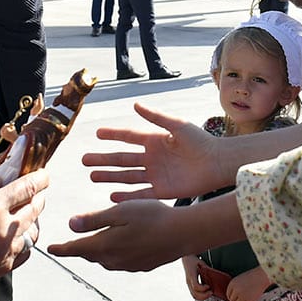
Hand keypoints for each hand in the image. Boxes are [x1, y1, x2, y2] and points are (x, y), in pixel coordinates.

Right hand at [0, 168, 47, 300]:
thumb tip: (2, 174)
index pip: (27, 187)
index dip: (39, 178)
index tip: (44, 174)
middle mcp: (2, 230)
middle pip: (34, 208)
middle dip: (37, 196)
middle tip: (35, 190)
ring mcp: (4, 252)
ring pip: (31, 231)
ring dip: (31, 218)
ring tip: (25, 211)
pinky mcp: (0, 268)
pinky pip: (24, 251)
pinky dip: (24, 240)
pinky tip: (16, 234)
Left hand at [47, 198, 185, 271]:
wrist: (182, 234)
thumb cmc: (152, 216)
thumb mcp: (120, 211)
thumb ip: (94, 219)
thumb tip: (70, 225)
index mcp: (105, 246)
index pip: (76, 249)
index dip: (61, 248)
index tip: (50, 249)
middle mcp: (113, 260)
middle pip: (89, 255)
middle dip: (78, 249)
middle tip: (69, 245)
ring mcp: (128, 266)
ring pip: (104, 259)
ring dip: (96, 251)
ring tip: (92, 243)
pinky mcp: (141, 267)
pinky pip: (119, 261)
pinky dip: (114, 254)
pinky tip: (120, 246)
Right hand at [81, 103, 223, 199]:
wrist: (217, 164)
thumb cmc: (201, 141)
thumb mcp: (177, 125)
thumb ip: (156, 117)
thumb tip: (135, 104)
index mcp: (155, 140)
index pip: (129, 137)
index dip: (113, 135)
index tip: (97, 133)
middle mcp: (152, 158)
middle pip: (123, 159)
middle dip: (104, 159)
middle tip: (84, 160)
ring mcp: (156, 175)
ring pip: (127, 176)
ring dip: (110, 176)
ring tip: (92, 176)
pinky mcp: (163, 190)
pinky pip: (141, 193)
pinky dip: (127, 196)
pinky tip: (112, 196)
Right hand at [182, 256, 211, 300]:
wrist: (186, 259)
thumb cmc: (194, 261)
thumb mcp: (202, 263)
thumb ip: (207, 270)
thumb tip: (215, 276)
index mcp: (191, 275)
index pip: (196, 286)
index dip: (203, 288)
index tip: (209, 286)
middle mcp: (189, 281)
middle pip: (195, 294)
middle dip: (204, 295)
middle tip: (211, 292)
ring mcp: (188, 284)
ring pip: (194, 296)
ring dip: (203, 297)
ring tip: (209, 293)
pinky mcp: (189, 286)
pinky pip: (194, 294)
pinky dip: (200, 296)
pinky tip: (205, 292)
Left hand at [226, 268, 270, 300]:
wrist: (262, 276)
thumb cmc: (253, 276)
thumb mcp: (241, 278)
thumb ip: (236, 286)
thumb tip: (234, 295)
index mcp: (233, 283)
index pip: (228, 294)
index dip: (230, 297)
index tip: (231, 300)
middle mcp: (236, 290)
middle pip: (231, 300)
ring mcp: (242, 296)